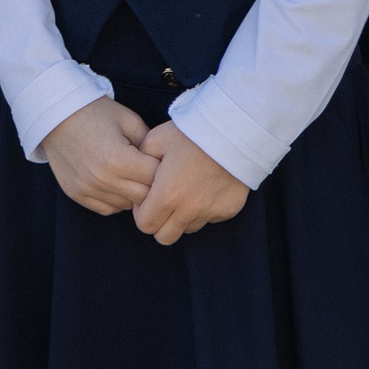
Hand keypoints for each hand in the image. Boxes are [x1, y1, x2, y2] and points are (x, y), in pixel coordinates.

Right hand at [41, 96, 155, 215]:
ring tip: (132, 175)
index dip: (165, 170)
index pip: (156, 179)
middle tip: (150, 170)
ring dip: (134, 194)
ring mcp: (87, 189)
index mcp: (119, 159)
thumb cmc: (94, 112)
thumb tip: (166, 163)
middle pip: (145, 198)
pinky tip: (115, 182)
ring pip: (127, 206)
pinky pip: (108, 209)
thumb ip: (150, 143)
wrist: (54, 112)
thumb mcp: (128, 119)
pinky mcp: (77, 194)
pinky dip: (116, 199)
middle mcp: (103, 179)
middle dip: (153, 186)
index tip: (164, 161)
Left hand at [133, 121, 249, 243]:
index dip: (141, 213)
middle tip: (161, 200)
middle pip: (165, 237)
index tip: (146, 196)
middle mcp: (189, 210)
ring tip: (184, 191)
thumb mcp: (155, 140)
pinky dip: (203, 210)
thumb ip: (140, 161)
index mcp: (167, 195)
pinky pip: (209, 219)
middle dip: (158, 223)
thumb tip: (135, 176)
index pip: (145, 225)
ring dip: (181, 217)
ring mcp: (211, 212)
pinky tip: (204, 187)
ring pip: (187, 228)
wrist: (233, 130)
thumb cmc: (190, 133)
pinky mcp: (228, 210)